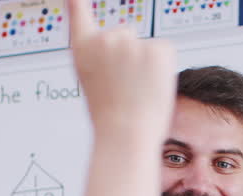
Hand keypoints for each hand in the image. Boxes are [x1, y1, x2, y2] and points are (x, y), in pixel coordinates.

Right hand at [65, 0, 175, 134]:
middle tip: (128, 86)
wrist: (125, 135)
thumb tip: (118, 44)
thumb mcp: (93, 82)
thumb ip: (100, 58)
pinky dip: (164, 68)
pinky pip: (164, 51)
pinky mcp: (155, 48)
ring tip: (138, 90)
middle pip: (125, 34)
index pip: (79, 14)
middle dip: (130, 55)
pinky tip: (152, 86)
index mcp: (84, 49)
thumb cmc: (110, 117)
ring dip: (147, 63)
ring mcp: (130, 41)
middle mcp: (104, 39)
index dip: (78, 2)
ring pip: (145, 45)